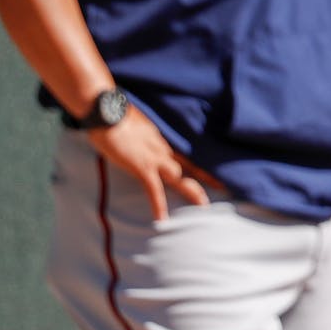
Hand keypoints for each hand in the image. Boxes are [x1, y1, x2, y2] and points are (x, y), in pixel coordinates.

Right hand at [87, 109, 216, 220]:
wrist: (106, 111)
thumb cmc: (114, 116)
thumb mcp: (133, 127)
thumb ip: (140, 137)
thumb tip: (137, 140)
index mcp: (160, 140)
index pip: (185, 153)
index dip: (199, 163)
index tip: (212, 170)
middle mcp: (162, 148)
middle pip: (190, 165)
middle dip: (207, 177)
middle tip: (224, 188)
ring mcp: (154, 157)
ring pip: (179, 177)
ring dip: (192, 192)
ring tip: (204, 207)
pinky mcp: (141, 166)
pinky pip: (153, 188)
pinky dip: (158, 204)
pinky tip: (162, 219)